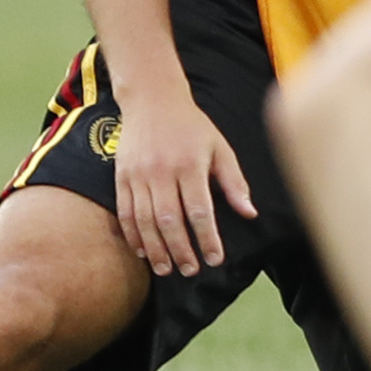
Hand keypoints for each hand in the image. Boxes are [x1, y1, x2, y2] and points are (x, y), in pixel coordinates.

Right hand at [108, 96, 255, 276]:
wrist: (153, 100)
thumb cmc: (193, 126)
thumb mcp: (220, 148)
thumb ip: (234, 182)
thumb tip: (249, 213)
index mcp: (190, 165)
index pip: (199, 210)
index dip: (207, 238)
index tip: (216, 259)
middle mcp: (162, 172)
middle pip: (169, 220)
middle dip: (180, 250)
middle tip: (191, 270)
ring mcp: (138, 175)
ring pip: (144, 221)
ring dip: (156, 249)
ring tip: (167, 269)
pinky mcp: (121, 177)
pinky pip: (125, 212)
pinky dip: (133, 235)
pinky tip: (143, 251)